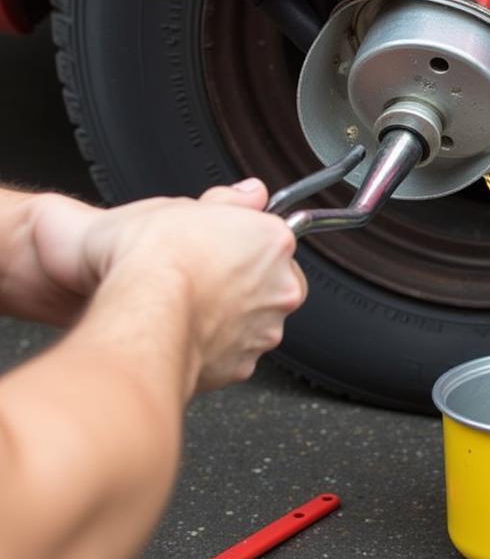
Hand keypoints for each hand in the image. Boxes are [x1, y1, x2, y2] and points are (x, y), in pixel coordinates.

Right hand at [31, 180, 306, 390]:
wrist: (140, 316)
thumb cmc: (153, 260)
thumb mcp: (179, 205)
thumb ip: (229, 199)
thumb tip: (252, 192)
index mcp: (273, 241)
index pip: (273, 238)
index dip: (242, 242)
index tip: (221, 247)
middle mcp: (281, 288)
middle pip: (274, 282)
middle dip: (246, 281)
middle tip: (204, 277)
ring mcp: (265, 329)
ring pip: (257, 321)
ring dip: (233, 317)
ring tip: (190, 307)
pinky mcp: (244, 366)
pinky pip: (234, 354)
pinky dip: (215, 348)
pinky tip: (187, 333)